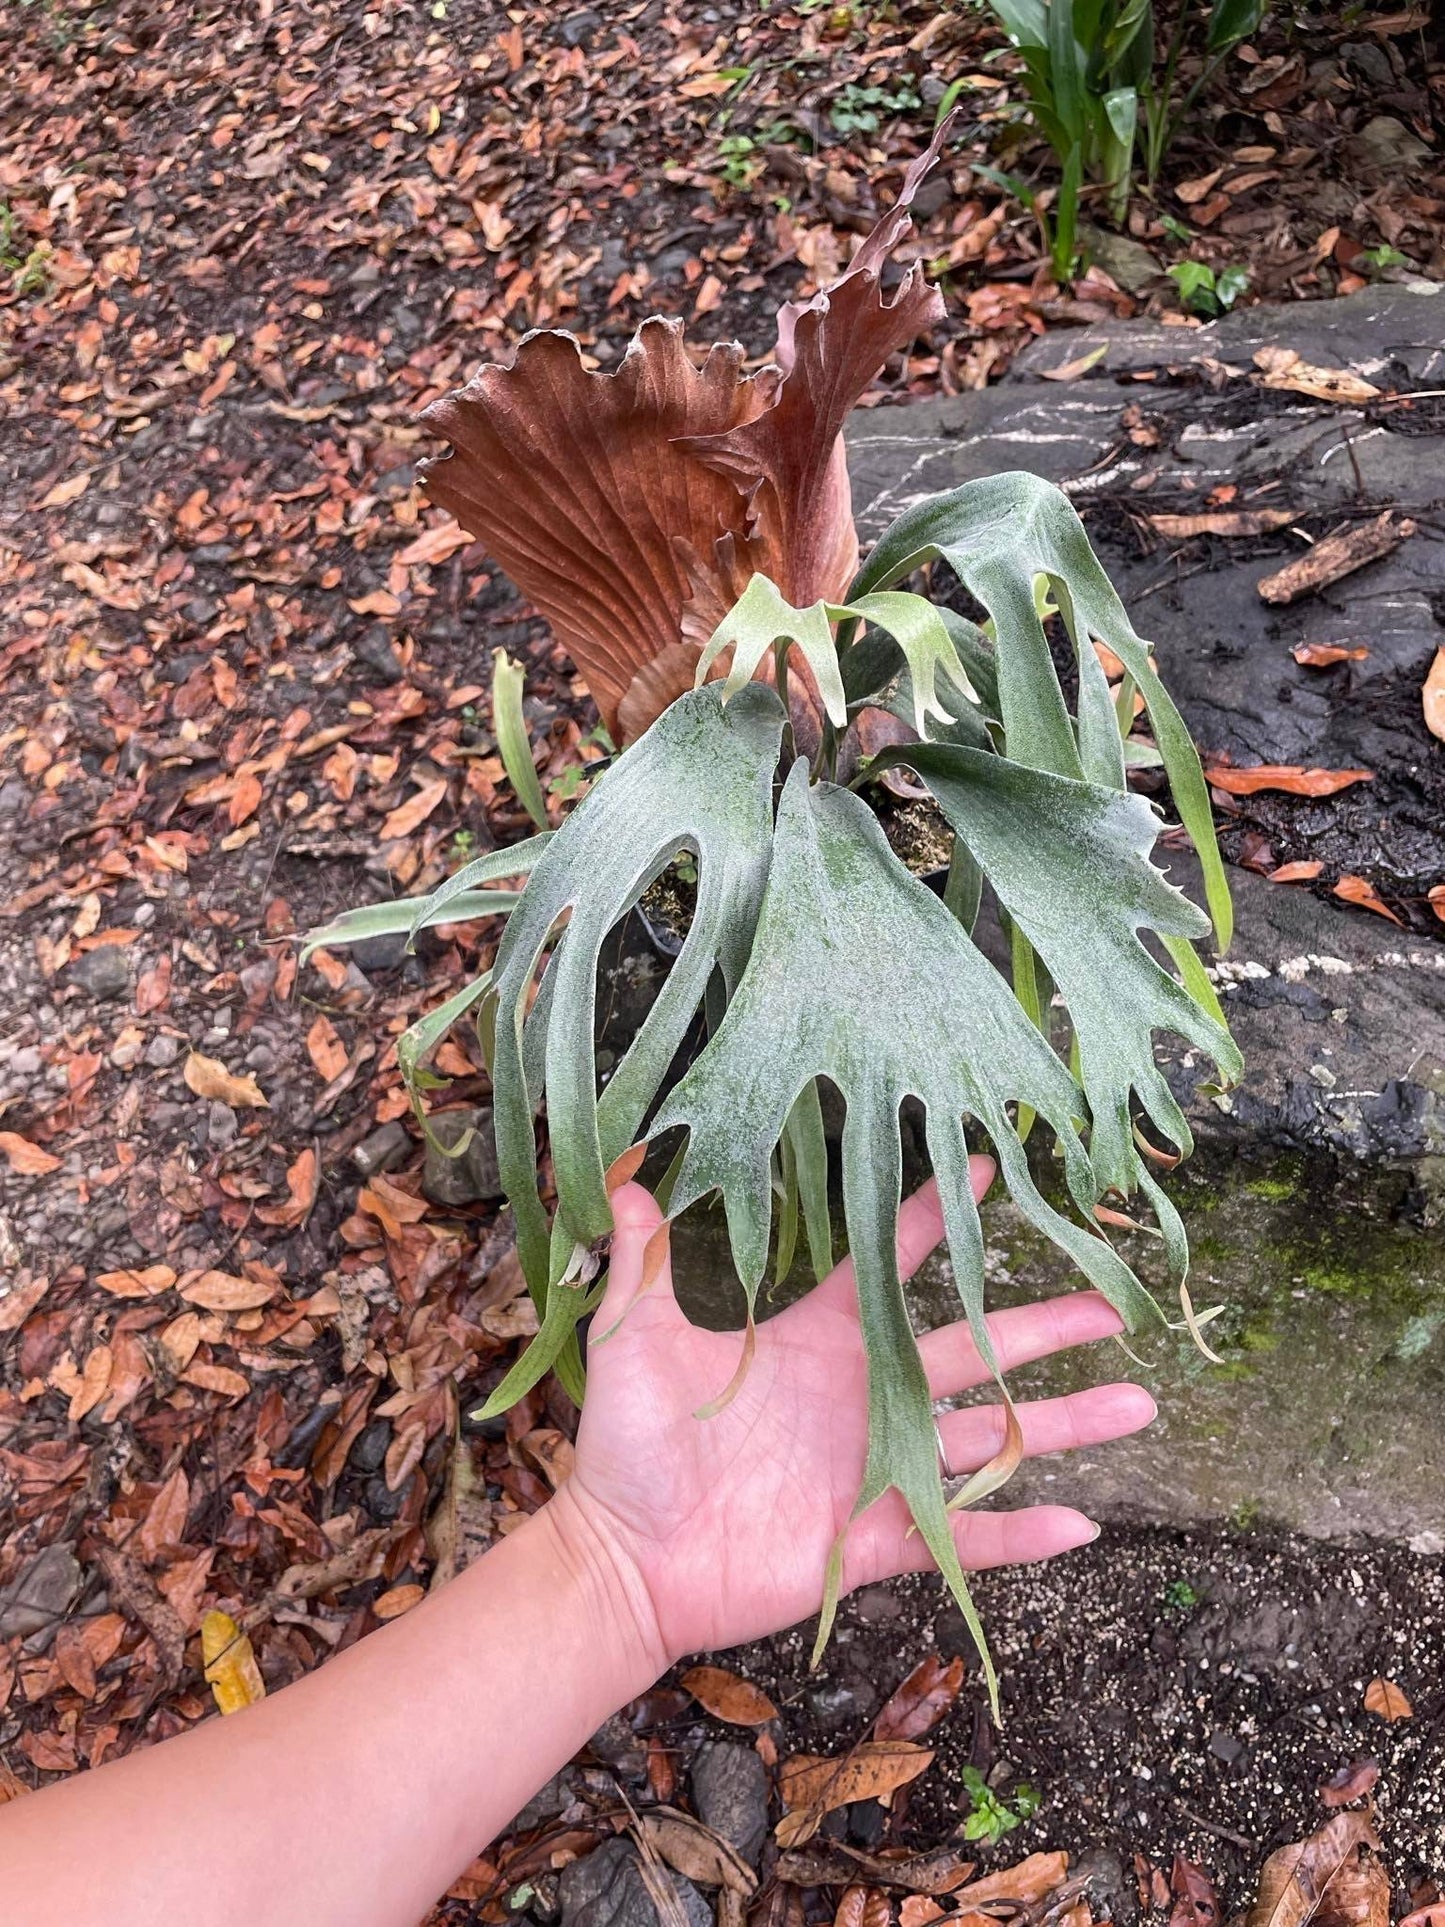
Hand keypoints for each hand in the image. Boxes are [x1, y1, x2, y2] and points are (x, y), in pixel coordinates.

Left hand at [554, 1161, 1154, 1666]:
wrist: (623, 1557)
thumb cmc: (627, 1444)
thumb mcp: (634, 1339)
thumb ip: (643, 1263)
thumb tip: (621, 1176)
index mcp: (818, 1340)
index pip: (888, 1267)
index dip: (931, 1218)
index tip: (982, 1167)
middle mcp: (862, 1396)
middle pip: (971, 1352)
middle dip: (1043, 1327)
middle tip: (1113, 1302)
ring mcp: (875, 1469)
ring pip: (988, 1440)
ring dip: (1063, 1424)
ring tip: (1138, 1403)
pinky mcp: (876, 1539)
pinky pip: (962, 1534)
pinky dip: (1020, 1533)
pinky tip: (1084, 1526)